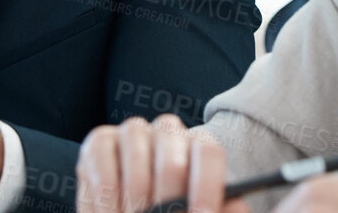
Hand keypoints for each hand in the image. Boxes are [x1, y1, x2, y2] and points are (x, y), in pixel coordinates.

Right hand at [77, 113, 242, 212]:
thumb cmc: (173, 211)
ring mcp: (134, 133)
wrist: (135, 210)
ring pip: (136, 156)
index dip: (207, 187)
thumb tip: (235, 206)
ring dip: (133, 200)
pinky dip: (105, 191)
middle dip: (165, 203)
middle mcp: (169, 133)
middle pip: (172, 163)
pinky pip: (102, 155)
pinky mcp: (101, 140)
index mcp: (199, 149)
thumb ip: (221, 211)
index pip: (209, 155)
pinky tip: (109, 212)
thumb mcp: (199, 210)